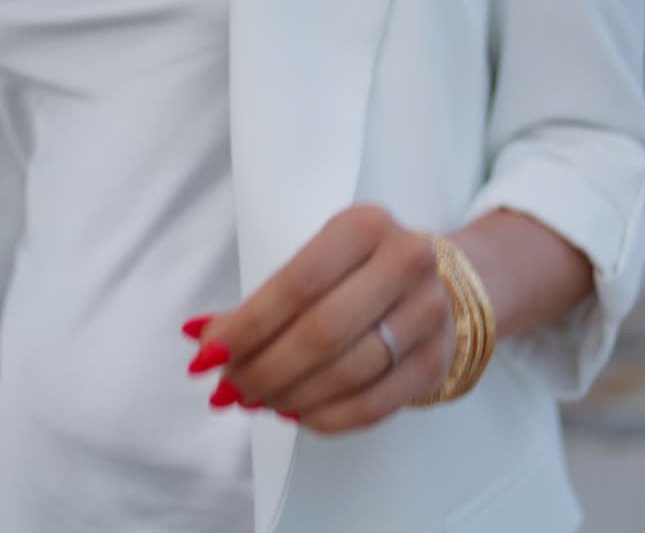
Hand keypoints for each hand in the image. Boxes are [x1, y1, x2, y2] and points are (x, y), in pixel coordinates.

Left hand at [184, 205, 455, 433]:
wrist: (445, 281)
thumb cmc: (360, 272)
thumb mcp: (317, 263)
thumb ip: (261, 302)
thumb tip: (199, 338)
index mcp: (365, 226)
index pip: (295, 284)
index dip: (246, 327)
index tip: (207, 355)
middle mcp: (406, 262)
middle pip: (321, 332)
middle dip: (264, 368)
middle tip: (230, 388)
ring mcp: (429, 313)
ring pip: (348, 372)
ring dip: (290, 396)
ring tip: (257, 401)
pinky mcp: (437, 360)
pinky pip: (375, 404)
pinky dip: (325, 417)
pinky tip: (296, 413)